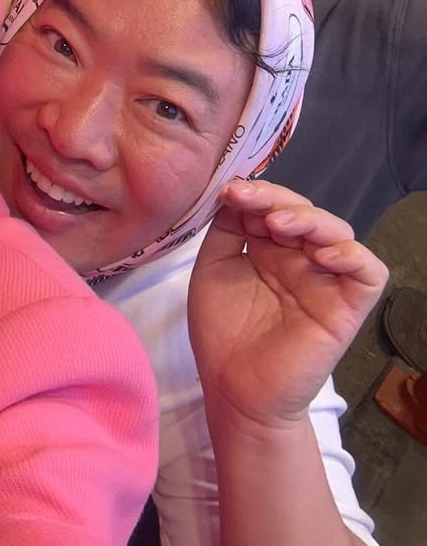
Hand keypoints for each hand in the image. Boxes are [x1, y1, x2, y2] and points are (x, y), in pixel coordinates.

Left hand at [188, 180, 387, 430]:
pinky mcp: (347, 308)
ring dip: (310, 219)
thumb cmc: (222, 332)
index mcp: (269, 248)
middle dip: (277, 199)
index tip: (230, 192)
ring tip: (278, 225)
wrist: (235, 390)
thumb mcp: (213, 268)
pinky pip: (368, 272)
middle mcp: (300, 259)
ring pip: (338, 233)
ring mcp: (325, 281)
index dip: (257, 192)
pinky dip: (351, 255)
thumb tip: (235, 191)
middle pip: (305, 212)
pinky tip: (321, 255)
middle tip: (249, 201)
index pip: (275, 205)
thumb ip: (226, 229)